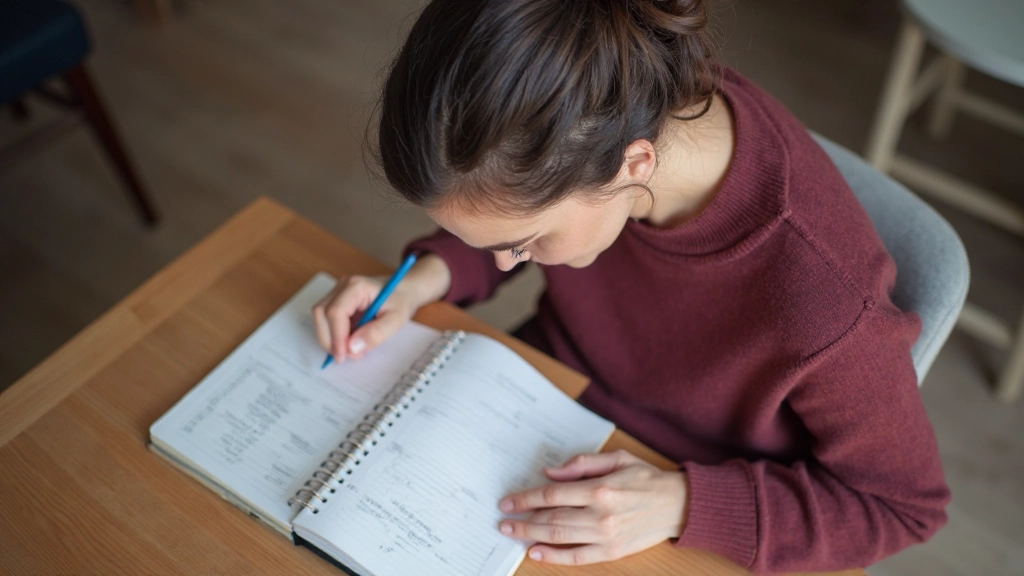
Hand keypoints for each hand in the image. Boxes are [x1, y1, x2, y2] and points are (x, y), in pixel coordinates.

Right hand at [312, 255, 451, 362]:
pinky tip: (350, 341)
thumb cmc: (402, 301)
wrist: (405, 289)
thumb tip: (352, 348)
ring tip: (351, 350)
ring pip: (321, 317)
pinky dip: (335, 334)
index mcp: (357, 286)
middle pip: (321, 313)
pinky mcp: (338, 300)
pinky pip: (327, 319)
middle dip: (329, 339)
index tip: (343, 355)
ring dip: (330, 338)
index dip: (336, 336)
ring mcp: (338, 292)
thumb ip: (376, 334)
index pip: (336, 312)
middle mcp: (343, 286)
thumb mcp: (396, 320)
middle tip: (344, 357)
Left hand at [498, 450, 687, 565]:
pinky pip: (578, 558)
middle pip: (551, 518)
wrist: (677, 504)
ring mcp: (606, 536)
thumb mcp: (615, 459)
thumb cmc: (645, 478)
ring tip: (512, 534)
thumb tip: (550, 472)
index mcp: (599, 488)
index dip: (526, 498)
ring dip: (531, 537)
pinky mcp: (612, 551)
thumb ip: (581, 463)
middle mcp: (600, 514)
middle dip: (523, 520)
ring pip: (560, 537)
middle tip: (503, 521)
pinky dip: (554, 557)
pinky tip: (536, 552)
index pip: (552, 494)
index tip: (509, 501)